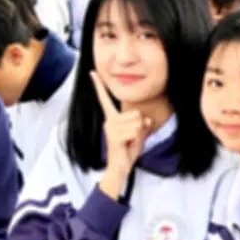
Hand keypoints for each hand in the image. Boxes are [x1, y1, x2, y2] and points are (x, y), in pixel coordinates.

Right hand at [91, 71, 150, 198]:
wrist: (120, 168)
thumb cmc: (128, 150)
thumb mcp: (138, 135)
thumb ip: (142, 125)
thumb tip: (147, 120)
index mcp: (112, 118)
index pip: (104, 99)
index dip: (99, 85)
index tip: (92, 72)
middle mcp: (109, 121)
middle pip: (136, 114)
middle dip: (140, 126)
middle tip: (132, 138)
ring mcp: (110, 129)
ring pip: (137, 123)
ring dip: (138, 134)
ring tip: (129, 142)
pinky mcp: (114, 137)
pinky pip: (135, 132)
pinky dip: (136, 139)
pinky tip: (127, 146)